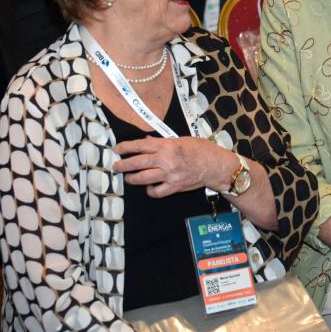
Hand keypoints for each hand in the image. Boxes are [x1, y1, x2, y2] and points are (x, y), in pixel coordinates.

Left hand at [113, 136, 237, 196]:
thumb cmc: (201, 150)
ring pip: (144, 178)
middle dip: (124, 165)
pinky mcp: (175, 186)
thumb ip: (163, 142)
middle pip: (138, 163)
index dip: (127, 147)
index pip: (142, 145)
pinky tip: (149, 187)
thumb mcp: (182, 140)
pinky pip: (157, 191)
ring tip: (128, 178)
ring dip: (132, 179)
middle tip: (116, 166)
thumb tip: (145, 141)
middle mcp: (167, 160)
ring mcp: (171, 174)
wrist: (215, 165)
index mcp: (168, 146)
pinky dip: (150, 190)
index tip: (117, 149)